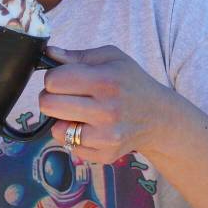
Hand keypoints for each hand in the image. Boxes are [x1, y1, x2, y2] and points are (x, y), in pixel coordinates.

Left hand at [40, 45, 172, 164]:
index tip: (63, 78)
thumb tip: (49, 53)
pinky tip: (88, 126)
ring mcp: (106, 136)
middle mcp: (106, 111)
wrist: (159, 117)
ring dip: (62, 119)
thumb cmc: (132, 82)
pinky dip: (73, 136)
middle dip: (50, 98)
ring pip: (56, 129)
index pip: (54, 80)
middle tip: (65, 95)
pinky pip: (68, 145)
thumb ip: (78, 55)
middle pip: (48, 105)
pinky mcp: (105, 155)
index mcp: (106, 81)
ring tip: (78, 111)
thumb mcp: (112, 58)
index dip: (53, 77)